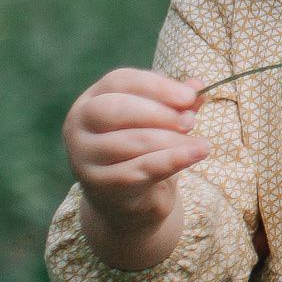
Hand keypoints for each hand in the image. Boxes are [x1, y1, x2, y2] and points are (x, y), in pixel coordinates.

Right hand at [63, 68, 205, 269]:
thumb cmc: (141, 151)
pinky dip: (170, 161)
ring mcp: (83, 155)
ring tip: (202, 144)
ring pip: (131, 142)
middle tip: (191, 122)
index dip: (156, 86)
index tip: (189, 96)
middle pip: (117, 108)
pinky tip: (195, 155)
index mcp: (91, 99)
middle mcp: (79, 124)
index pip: (120, 81)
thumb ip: (175, 104)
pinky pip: (138, 170)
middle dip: (159, 113)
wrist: (125, 200)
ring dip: (172, 141)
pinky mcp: (97, 184)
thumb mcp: (158, 123)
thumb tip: (198, 85)